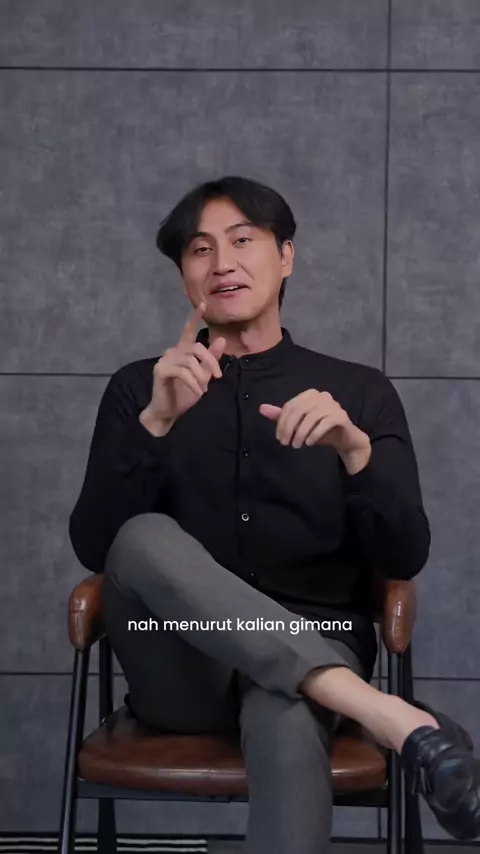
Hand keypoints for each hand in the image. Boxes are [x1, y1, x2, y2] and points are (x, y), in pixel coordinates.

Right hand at [143, 301, 226, 427]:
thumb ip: (211, 359)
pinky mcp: (161, 370)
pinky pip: (182, 372)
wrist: (168, 411)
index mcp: (182, 351)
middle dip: (210, 361)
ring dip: (201, 376)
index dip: (195, 317)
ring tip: (204, 389)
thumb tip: (221, 338)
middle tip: (218, 376)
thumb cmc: (185, 393)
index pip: (188, 330)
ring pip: (190, 361)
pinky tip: (199, 392)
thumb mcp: (203, 376)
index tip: (203, 304)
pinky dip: (193, 383)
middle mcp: (173, 352)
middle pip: (196, 347)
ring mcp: (165, 360)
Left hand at [259, 389, 370, 470]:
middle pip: (299, 410)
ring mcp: (333, 405)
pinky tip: (309, 443)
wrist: (344, 439)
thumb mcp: (298, 424)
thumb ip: (282, 416)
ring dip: (301, 433)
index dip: (282, 422)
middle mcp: (322, 396)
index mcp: (310, 394)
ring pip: (311, 417)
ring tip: (297, 445)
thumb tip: (261, 408)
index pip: (290, 406)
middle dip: (290, 428)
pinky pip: (325, 423)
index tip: (279, 438)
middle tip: (286, 443)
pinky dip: (315, 433)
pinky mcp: (341, 416)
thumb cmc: (319, 429)